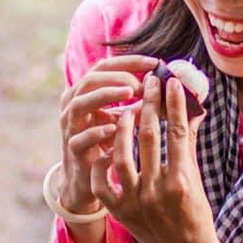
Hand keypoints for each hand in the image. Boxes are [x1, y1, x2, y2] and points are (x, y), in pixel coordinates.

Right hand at [56, 55, 159, 217]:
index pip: (105, 67)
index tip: (155, 63)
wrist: (88, 180)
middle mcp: (74, 106)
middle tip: (142, 82)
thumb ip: (140, 104)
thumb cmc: (109, 146)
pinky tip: (114, 127)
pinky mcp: (73, 150)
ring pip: (79, 103)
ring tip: (130, 94)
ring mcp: (71, 128)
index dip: (129, 62)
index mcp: (87, 94)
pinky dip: (96, 131)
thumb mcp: (124, 120)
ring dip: (105, 95)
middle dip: (117, 77)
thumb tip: (171, 90)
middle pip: (90, 79)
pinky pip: (79, 138)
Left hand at [94, 72, 232, 242]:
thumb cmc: (195, 210)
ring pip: (121, 156)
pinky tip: (107, 146)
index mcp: (182, 180)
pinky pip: (102, 182)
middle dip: (148, 106)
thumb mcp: (196, 177)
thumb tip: (192, 106)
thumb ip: (188, 142)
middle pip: (149, 138)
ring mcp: (136, 202)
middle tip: (147, 83)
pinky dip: (101, 163)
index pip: (176, 132)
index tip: (169, 82)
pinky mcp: (120, 212)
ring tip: (124, 110)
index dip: (172, 104)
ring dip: (121, 129)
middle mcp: (158, 191)